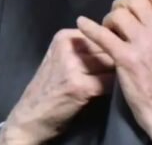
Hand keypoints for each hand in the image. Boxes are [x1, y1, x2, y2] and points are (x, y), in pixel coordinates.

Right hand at [0, 29, 114, 144]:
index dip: (113, 46)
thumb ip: (83, 49)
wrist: (30, 116)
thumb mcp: (60, 59)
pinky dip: (115, 88)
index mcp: (63, 37)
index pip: (101, 34)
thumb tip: (117, 44)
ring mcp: (71, 66)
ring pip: (111, 63)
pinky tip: (110, 93)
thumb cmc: (48, 89)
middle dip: (118, 59)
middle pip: (107, 47)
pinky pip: (109, 82)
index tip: (118, 57)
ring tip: (117, 83)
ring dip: (119, 74)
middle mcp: (66, 47)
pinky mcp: (79, 86)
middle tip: (121, 72)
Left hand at [77, 0, 151, 144]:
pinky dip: (89, 26)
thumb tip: (150, 14)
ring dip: (109, 19)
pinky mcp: (125, 58)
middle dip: (121, 4)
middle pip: (135, 0)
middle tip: (115, 16)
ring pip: (118, 13)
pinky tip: (82, 23)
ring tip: (108, 30)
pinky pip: (102, 34)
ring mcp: (143, 44)